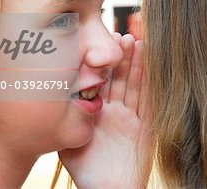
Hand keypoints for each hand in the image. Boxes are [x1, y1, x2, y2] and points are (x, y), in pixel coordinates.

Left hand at [59, 33, 149, 188]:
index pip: (102, 82)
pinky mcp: (146, 128)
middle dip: (122, 58)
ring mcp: (132, 118)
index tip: (100, 43)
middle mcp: (117, 112)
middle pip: (121, 79)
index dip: (103, 63)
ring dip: (137, 66)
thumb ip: (65, 121)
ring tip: (137, 43)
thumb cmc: (87, 170)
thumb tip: (53, 97)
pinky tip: (152, 68)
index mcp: (99, 112)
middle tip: (121, 36)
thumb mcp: (70, 142)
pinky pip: (149, 103)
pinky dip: (151, 85)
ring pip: (136, 86)